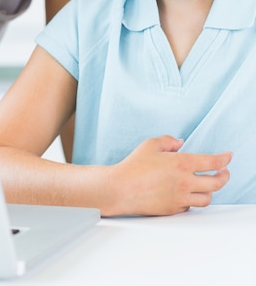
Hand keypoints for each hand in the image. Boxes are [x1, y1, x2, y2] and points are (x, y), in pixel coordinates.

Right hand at [102, 135, 231, 216]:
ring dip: (210, 190)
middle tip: (224, 172)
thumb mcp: (150, 145)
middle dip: (224, 176)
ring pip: (207, 198)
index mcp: (181, 163)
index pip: (212, 162)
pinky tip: (188, 193)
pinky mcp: (173, 209)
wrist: (121, 189)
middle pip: (217, 183)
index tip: (228, 156)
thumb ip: (168, 141)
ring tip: (208, 184)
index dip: (224, 158)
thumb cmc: (133, 166)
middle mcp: (185, 182)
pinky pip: (190, 206)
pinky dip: (193, 200)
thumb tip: (180, 143)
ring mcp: (180, 198)